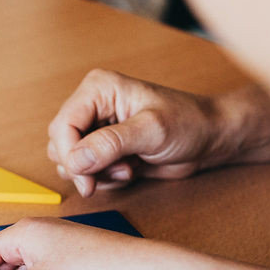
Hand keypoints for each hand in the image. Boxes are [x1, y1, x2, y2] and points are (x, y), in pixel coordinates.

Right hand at [48, 69, 233, 195]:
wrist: (210, 139)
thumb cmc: (189, 123)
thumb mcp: (152, 131)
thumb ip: (111, 143)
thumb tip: (75, 159)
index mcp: (98, 89)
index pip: (62, 126)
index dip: (70, 156)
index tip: (87, 179)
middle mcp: (92, 106)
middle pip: (60, 145)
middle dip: (83, 167)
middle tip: (116, 172)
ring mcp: (96, 129)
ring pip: (70, 161)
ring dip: (95, 174)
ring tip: (126, 169)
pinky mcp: (103, 149)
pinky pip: (86, 171)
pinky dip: (104, 179)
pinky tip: (129, 171)